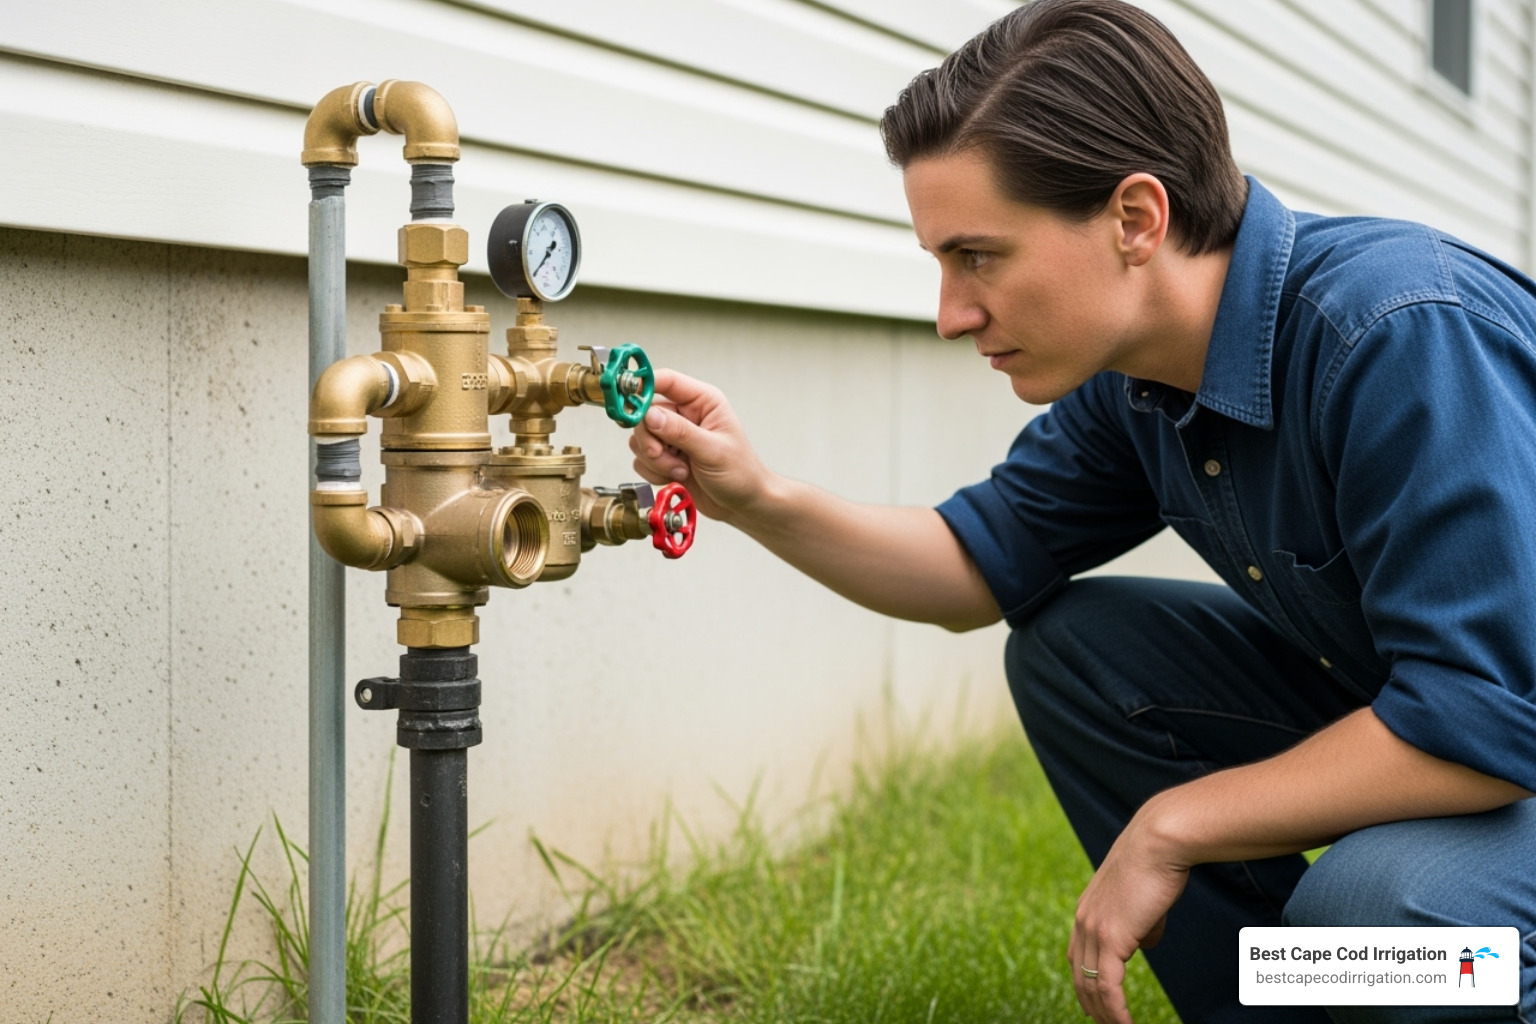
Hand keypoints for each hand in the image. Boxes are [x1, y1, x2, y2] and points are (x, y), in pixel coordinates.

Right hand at [629, 368, 773, 524]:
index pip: (666, 381)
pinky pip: (641, 459)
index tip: (627, 400)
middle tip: (661, 454)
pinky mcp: (664, 456)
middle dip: (650, 439)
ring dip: (655, 460)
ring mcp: (673, 436)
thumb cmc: (741, 473)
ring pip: (640, 439)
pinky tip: (677, 477)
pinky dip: (654, 472)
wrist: (742, 505)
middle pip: (645, 413)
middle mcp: (685, 414)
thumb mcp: (713, 451)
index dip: (643, 386)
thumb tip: (649, 415)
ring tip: (681, 470)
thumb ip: (680, 432)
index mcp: (703, 401)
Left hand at [1069, 798, 1190, 1022]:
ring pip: (1092, 986)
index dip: (1084, 982)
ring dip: (1104, 1014)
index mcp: (1087, 910)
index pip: (1078, 957)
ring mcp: (1094, 930)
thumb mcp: (1143, 900)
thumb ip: (1140, 925)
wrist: (1158, 843)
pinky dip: (1115, 1011)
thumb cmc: (1157, 865)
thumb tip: (1143, 945)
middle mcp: (1083, 921)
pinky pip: (1108, 986)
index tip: (1093, 1004)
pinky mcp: (1110, 939)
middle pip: (1080, 975)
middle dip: (1090, 1004)